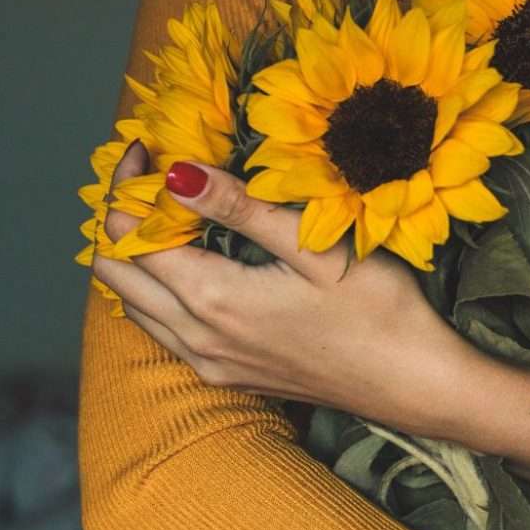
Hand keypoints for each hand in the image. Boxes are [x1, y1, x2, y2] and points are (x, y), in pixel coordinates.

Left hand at [92, 142, 529, 485]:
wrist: (414, 384)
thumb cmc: (379, 309)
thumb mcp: (315, 248)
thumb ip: (242, 208)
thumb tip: (176, 173)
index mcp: (212, 298)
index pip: (130, 234)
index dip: (128, 184)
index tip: (150, 145)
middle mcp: (196, 337)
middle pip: (115, 273)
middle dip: (120, 217)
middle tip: (153, 176)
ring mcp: (210, 362)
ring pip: (134, 305)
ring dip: (136, 257)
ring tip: (172, 214)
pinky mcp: (229, 376)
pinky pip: (163, 330)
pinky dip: (158, 291)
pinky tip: (194, 267)